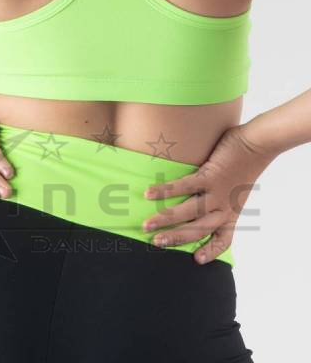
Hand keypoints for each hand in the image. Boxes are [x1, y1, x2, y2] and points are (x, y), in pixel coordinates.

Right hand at [142, 124, 275, 263]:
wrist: (257, 145)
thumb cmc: (246, 163)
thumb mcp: (238, 189)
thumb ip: (222, 196)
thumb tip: (202, 195)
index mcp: (231, 212)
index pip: (223, 239)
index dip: (211, 251)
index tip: (197, 260)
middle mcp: (224, 207)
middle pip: (198, 230)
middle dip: (175, 237)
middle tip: (155, 242)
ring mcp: (216, 193)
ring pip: (189, 212)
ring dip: (165, 219)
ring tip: (147, 224)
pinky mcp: (210, 176)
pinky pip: (184, 187)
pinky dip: (165, 191)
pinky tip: (149, 193)